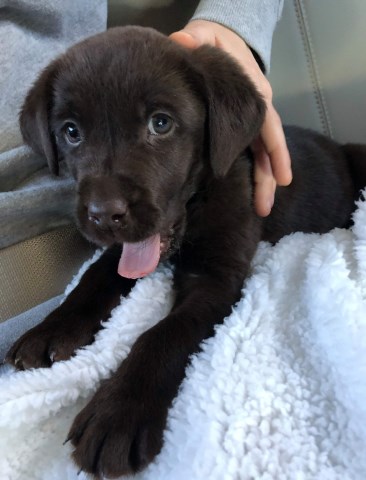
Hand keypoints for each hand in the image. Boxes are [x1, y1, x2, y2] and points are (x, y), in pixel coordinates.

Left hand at [170, 20, 291, 216]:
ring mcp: (251, 120)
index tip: (275, 178)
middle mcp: (258, 108)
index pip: (266, 125)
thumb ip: (195, 40)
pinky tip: (248, 193)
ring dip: (263, 182)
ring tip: (261, 209)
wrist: (224, 39)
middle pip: (269, 148)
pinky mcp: (242, 126)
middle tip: (265, 207)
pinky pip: (252, 152)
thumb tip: (181, 42)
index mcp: (255, 92)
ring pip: (262, 155)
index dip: (271, 152)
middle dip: (269, 178)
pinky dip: (254, 173)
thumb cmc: (217, 41)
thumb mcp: (206, 36)